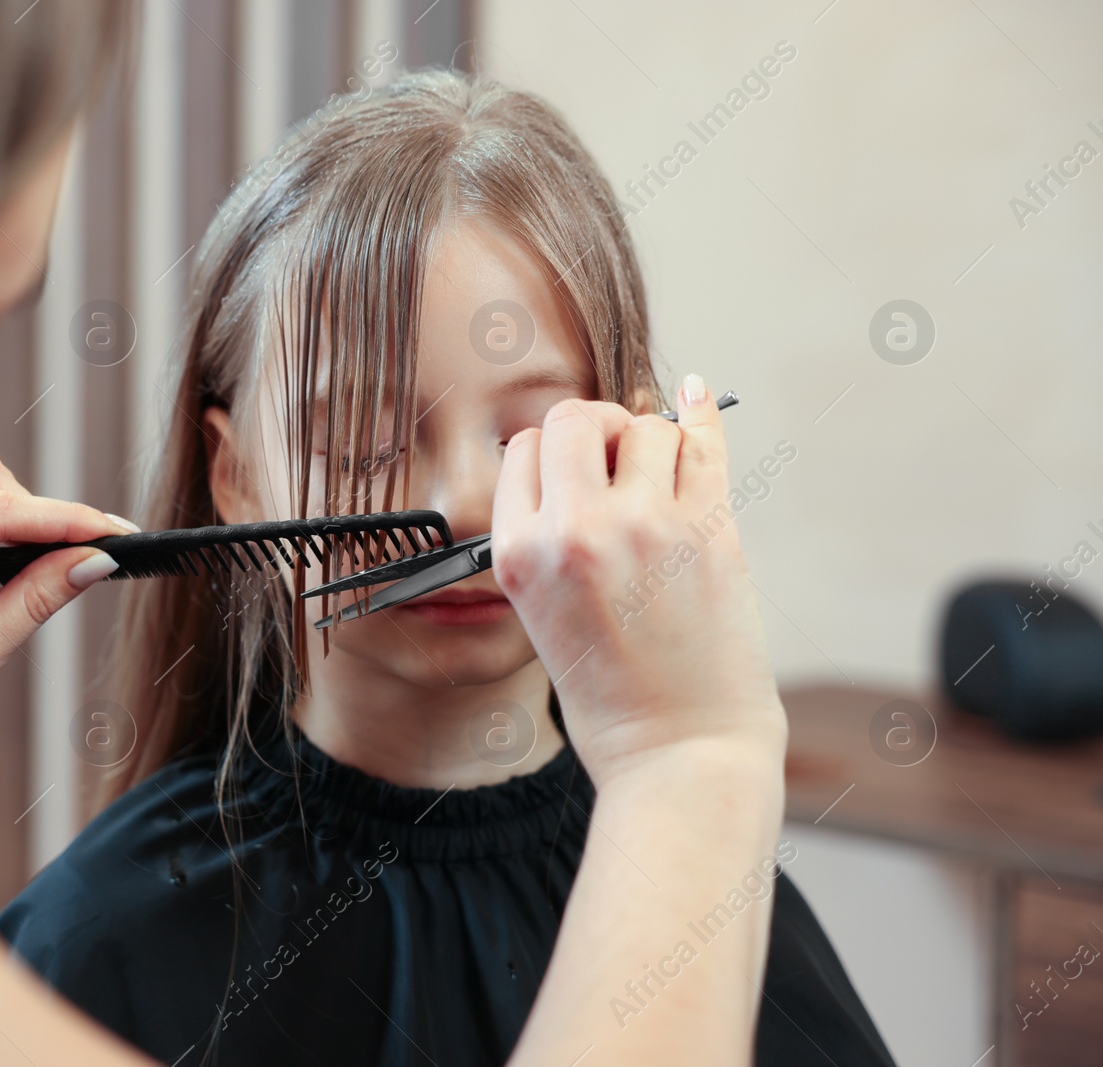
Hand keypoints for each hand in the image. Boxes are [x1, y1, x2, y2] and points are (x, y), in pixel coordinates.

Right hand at [491, 375, 785, 788]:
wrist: (679, 752)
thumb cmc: (614, 700)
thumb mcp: (543, 617)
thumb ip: (549, 542)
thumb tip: (581, 463)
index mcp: (519, 556)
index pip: (523, 451)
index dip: (552, 453)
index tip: (577, 468)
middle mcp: (572, 531)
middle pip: (573, 418)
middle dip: (596, 427)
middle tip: (618, 457)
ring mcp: (642, 526)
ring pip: (643, 424)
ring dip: (652, 438)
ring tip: (662, 474)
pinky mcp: (706, 531)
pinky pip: (703, 443)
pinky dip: (702, 416)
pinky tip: (699, 400)